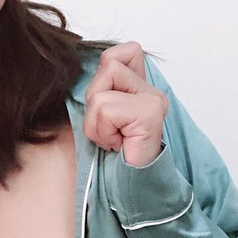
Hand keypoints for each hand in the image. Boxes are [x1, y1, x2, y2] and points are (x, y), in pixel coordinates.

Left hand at [83, 41, 169, 167]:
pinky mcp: (149, 114)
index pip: (124, 52)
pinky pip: (106, 111)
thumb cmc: (115, 156)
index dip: (106, 71)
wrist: (131, 185)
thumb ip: (102, 89)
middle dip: (96, 101)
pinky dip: (103, 132)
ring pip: (100, 94)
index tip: (110, 107)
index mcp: (143, 88)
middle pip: (108, 65)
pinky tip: (119, 145)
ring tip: (114, 139)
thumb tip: (83, 65)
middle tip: (111, 128)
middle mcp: (153, 92)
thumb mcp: (102, 115)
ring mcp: (154, 101)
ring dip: (97, 123)